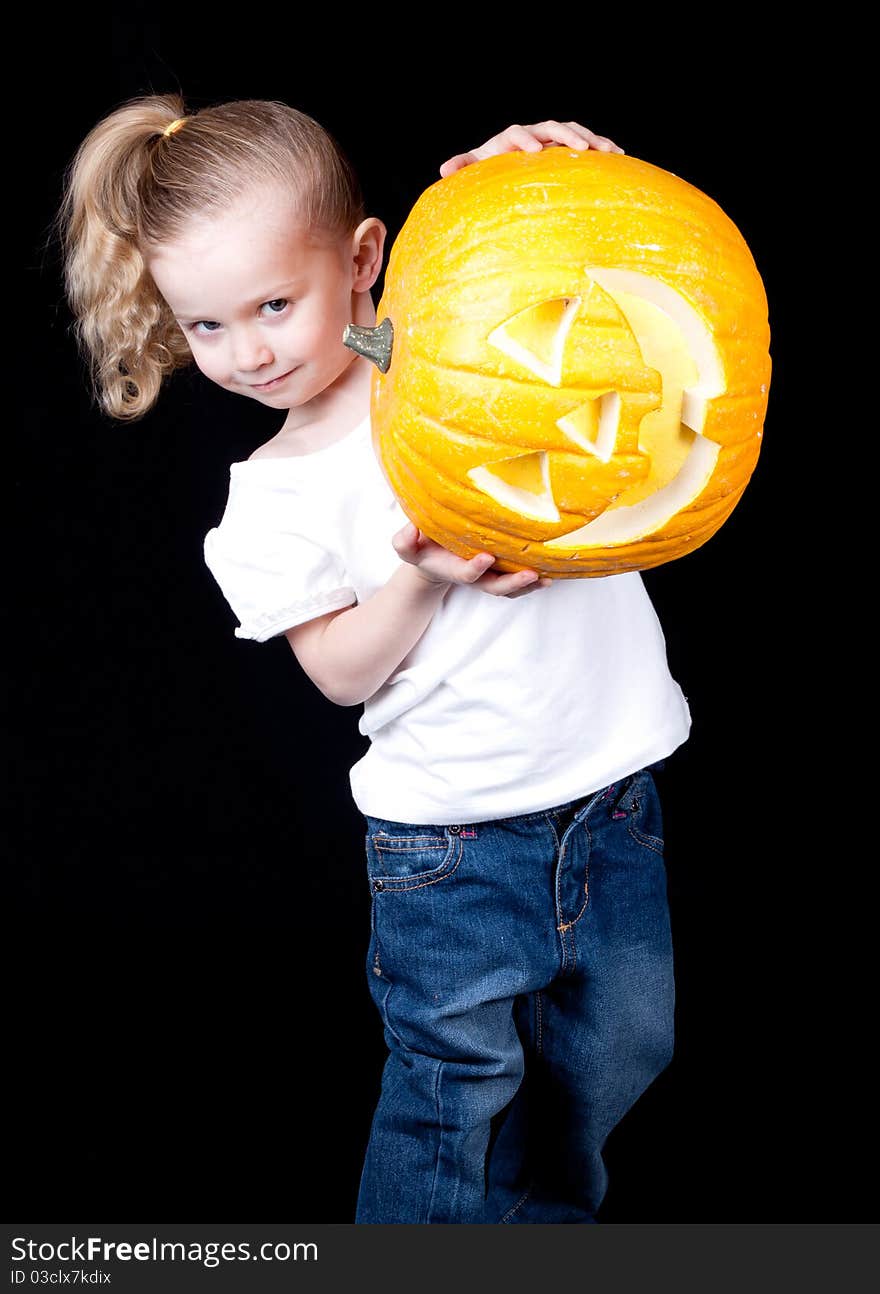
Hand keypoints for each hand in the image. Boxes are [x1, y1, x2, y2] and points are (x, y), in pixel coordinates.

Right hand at [392, 523, 551, 598]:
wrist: (434, 558)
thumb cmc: (423, 549)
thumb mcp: (407, 546)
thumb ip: (405, 541)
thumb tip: (412, 531)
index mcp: (455, 570)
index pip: (467, 573)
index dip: (476, 568)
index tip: (486, 557)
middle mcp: (477, 577)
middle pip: (496, 587)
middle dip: (513, 583)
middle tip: (530, 575)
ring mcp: (490, 577)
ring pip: (512, 588)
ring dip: (529, 586)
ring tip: (546, 578)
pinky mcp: (501, 572)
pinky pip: (520, 581)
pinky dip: (535, 580)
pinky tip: (552, 571)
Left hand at [439, 120, 623, 177]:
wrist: (507, 164)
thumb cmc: (490, 170)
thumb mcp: (475, 169)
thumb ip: (462, 167)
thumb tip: (443, 170)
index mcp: (511, 137)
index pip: (518, 132)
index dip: (526, 139)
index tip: (534, 152)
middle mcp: (535, 132)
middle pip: (552, 127)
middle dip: (566, 135)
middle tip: (580, 147)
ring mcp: (553, 137)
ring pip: (574, 130)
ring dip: (592, 138)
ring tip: (608, 150)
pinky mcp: (568, 146)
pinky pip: (588, 142)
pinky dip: (602, 146)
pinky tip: (620, 155)